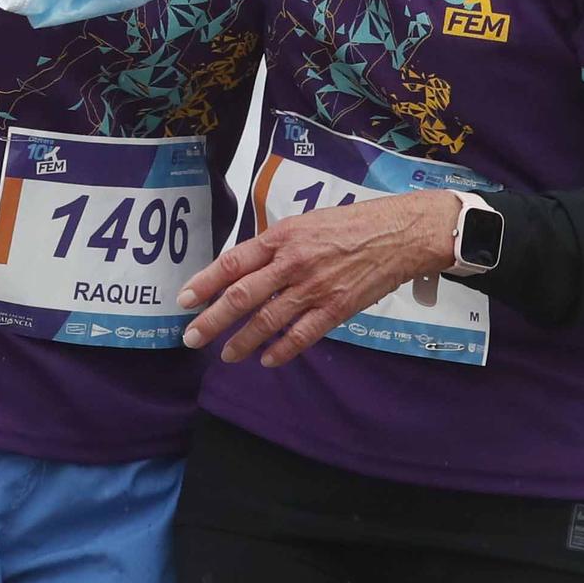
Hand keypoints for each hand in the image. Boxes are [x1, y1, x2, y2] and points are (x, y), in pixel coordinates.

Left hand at [179, 192, 459, 367]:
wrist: (399, 233)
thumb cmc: (352, 223)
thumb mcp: (307, 223)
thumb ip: (277, 246)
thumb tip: (248, 269)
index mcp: (282, 237)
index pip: (233, 262)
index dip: (206, 282)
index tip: (184, 299)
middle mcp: (292, 262)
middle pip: (243, 296)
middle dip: (212, 320)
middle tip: (191, 337)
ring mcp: (314, 287)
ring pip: (268, 320)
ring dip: (242, 341)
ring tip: (226, 356)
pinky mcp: (336, 308)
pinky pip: (302, 335)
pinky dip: (281, 350)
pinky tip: (267, 360)